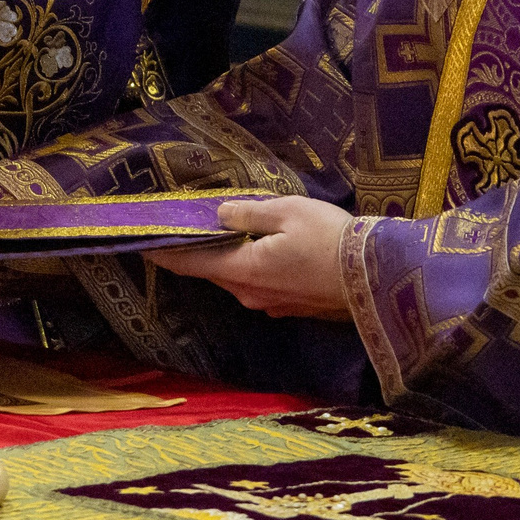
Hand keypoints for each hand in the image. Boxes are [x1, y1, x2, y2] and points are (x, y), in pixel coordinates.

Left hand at [147, 196, 355, 317]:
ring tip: (221, 237)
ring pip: (238, 280)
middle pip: (215, 273)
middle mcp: (252, 295)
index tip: (142, 245)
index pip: (192, 264)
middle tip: (184, 231)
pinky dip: (252, 269)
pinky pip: (261, 286)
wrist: (378, 278)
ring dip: (228, 262)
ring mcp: (274, 305)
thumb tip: (220, 215)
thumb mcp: (287, 212)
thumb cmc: (330, 239)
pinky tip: (261, 252)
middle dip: (198, 254)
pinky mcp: (293, 308)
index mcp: (244, 271)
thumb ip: (248, 214)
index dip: (165, 254)